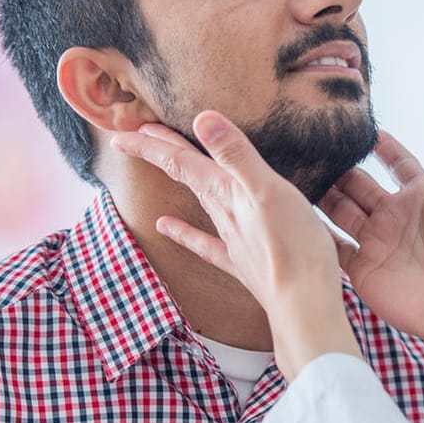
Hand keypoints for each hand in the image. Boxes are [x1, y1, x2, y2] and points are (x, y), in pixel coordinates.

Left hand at [112, 112, 361, 380]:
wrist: (303, 304)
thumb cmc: (294, 246)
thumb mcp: (268, 190)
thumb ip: (236, 154)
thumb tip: (201, 119)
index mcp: (227, 192)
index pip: (181, 161)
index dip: (151, 145)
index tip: (120, 134)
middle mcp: (223, 213)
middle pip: (186, 175)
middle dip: (161, 152)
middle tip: (135, 135)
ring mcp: (232, 239)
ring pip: (198, 201)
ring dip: (180, 180)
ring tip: (164, 164)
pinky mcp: (243, 263)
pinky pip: (205, 244)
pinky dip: (184, 233)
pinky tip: (165, 227)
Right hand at [323, 123, 423, 404]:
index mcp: (421, 196)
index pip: (397, 163)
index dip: (381, 147)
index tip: (358, 127)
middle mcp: (395, 216)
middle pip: (360, 185)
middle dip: (339, 167)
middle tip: (311, 147)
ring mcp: (376, 242)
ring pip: (340, 210)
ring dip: (321, 194)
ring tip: (295, 171)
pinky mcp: (361, 269)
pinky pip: (332, 245)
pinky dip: (315, 231)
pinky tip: (294, 211)